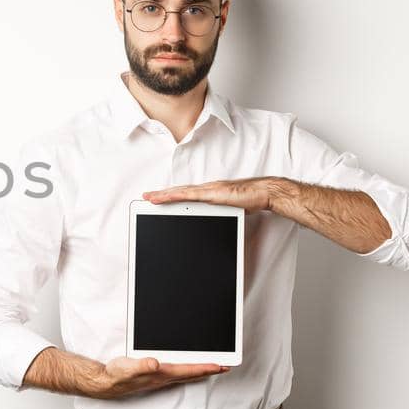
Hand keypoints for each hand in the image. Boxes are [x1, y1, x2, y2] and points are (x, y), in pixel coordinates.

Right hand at [91, 357, 228, 398]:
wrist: (106, 383)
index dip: (206, 367)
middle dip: (209, 370)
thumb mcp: (127, 367)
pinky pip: (178, 373)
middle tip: (226, 367)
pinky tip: (188, 367)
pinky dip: (188, 370)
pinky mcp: (155, 375)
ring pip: (186, 374)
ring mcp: (160, 378)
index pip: (189, 370)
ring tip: (213, 367)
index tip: (222, 365)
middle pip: (192, 373)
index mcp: (161, 374)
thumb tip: (155, 363)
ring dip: (200, 370)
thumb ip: (142, 365)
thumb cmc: (117, 375)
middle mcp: (164, 377)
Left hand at [141, 176, 287, 212]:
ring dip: (164, 195)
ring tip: (149, 198)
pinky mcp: (211, 194)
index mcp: (209, 193)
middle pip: (179, 192)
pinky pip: (188, 195)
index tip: (159, 199)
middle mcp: (206, 189)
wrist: (262, 192)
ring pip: (180, 192)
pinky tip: (166, 198)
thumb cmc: (250, 200)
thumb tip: (217, 219)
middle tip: (146, 197)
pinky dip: (175, 196)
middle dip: (162, 195)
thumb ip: (220, 211)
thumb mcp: (231, 208)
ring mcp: (207, 190)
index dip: (171, 196)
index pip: (186, 194)